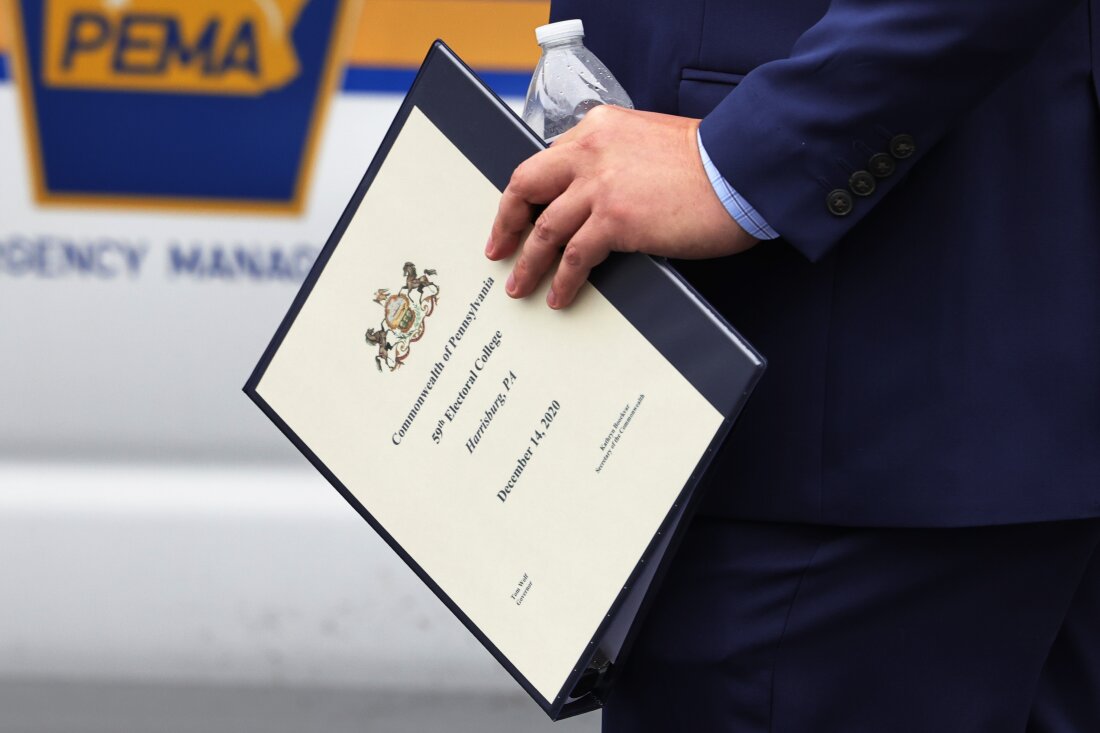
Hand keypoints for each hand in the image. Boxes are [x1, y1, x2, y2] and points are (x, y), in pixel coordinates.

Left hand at [485, 105, 759, 308]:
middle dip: (507, 222)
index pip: (547, 161)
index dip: (529, 192)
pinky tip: (560, 295)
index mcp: (598, 128)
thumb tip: (596, 193)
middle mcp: (591, 151)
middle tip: (499, 248)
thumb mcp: (650, 142)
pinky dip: (563, 279)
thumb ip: (617, 159)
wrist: (743, 167)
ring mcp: (600, 186)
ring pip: (545, 228)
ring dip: (529, 262)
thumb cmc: (710, 161)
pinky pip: (574, 256)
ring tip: (521, 286)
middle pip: (527, 186)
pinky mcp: (615, 219)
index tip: (519, 212)